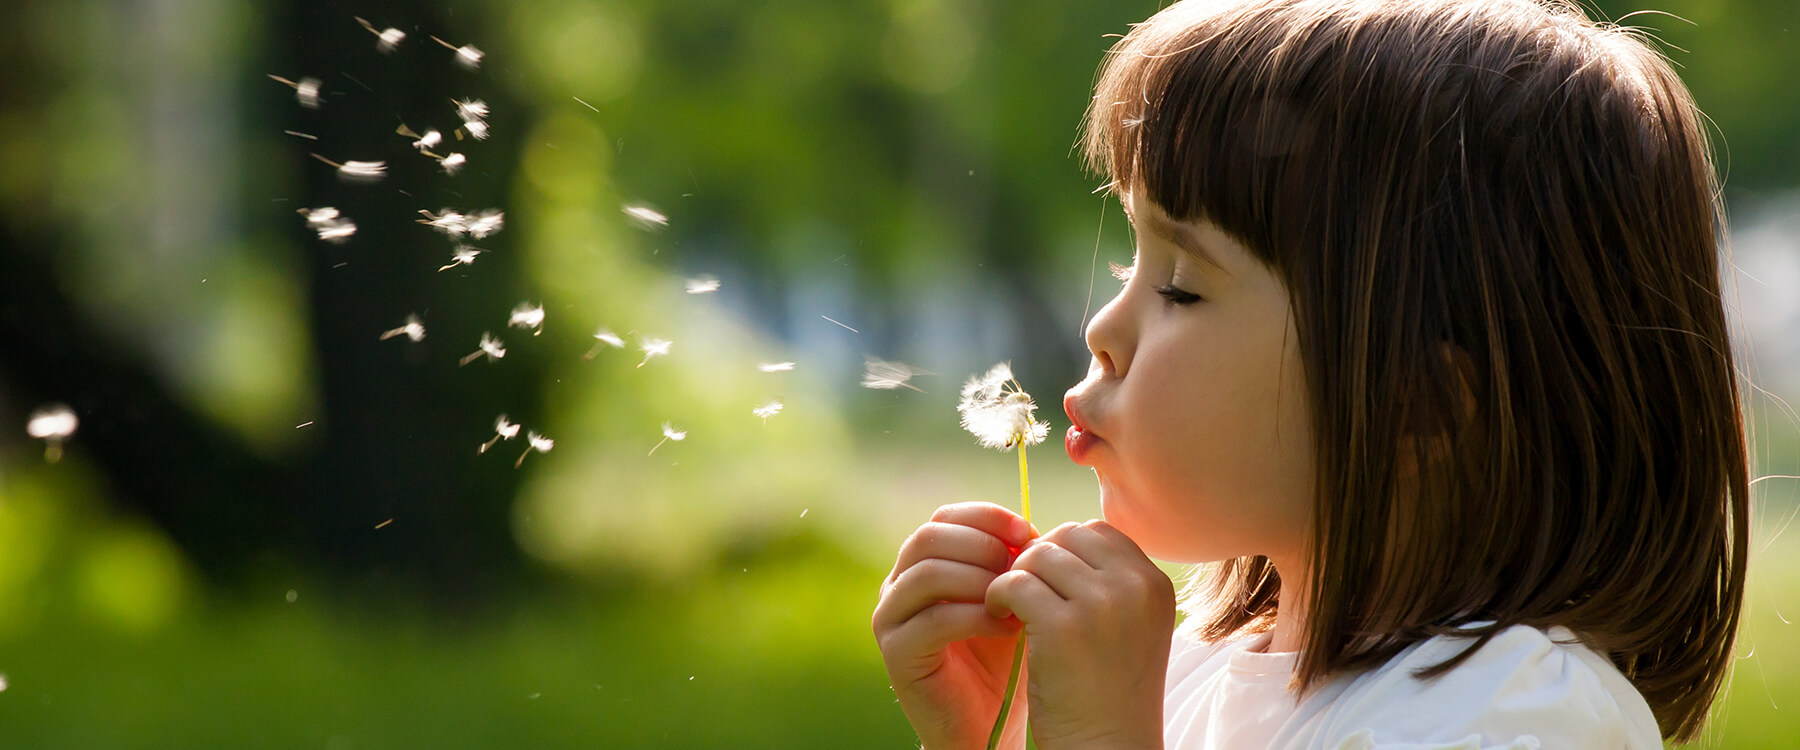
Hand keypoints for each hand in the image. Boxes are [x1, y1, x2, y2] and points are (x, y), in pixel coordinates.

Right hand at [874, 502, 1038, 749]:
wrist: (986, 723)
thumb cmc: (1002, 660)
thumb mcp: (1010, 600)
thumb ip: (1011, 565)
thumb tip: (1028, 531)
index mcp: (922, 564)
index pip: (944, 517)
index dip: (985, 517)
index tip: (1027, 531)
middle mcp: (897, 585)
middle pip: (929, 537)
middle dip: (982, 545)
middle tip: (1021, 566)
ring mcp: (890, 618)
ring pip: (928, 573)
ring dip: (979, 580)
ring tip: (1016, 599)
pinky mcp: (896, 653)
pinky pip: (934, 620)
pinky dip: (977, 617)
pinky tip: (1009, 628)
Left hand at [986, 520, 1174, 749]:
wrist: (1108, 747)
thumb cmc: (1108, 691)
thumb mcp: (1127, 627)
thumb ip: (1106, 581)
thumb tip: (1054, 539)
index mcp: (1156, 584)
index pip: (1098, 532)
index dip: (1063, 551)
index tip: (1048, 583)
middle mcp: (1136, 587)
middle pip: (1067, 536)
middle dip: (1037, 560)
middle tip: (1023, 593)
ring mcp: (1102, 604)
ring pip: (1037, 555)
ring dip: (1015, 577)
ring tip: (1010, 608)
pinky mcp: (1064, 626)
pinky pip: (1014, 583)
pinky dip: (998, 596)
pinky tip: (1001, 619)